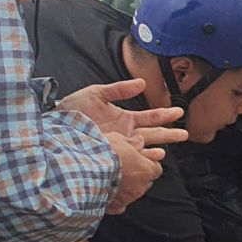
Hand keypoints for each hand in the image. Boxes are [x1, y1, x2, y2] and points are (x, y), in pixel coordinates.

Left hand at [61, 79, 187, 145]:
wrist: (56, 128)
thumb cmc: (73, 110)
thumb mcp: (96, 94)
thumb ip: (119, 89)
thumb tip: (142, 84)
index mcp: (124, 119)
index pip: (149, 117)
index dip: (164, 114)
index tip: (179, 112)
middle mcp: (125, 134)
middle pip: (153, 134)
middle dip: (169, 133)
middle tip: (186, 134)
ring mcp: (120, 146)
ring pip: (146, 147)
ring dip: (160, 147)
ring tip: (172, 148)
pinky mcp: (113, 155)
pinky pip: (132, 157)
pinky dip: (144, 157)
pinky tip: (154, 157)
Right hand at [104, 132, 165, 213]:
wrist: (84, 170)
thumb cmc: (104, 153)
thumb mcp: (119, 140)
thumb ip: (133, 142)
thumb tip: (140, 141)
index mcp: (145, 170)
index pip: (156, 169)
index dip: (147, 164)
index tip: (139, 160)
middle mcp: (140, 187)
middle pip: (146, 183)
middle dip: (138, 176)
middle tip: (125, 168)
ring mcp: (128, 199)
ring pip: (133, 194)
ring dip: (127, 187)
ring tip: (112, 178)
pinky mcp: (115, 207)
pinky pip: (119, 205)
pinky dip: (115, 200)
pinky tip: (106, 193)